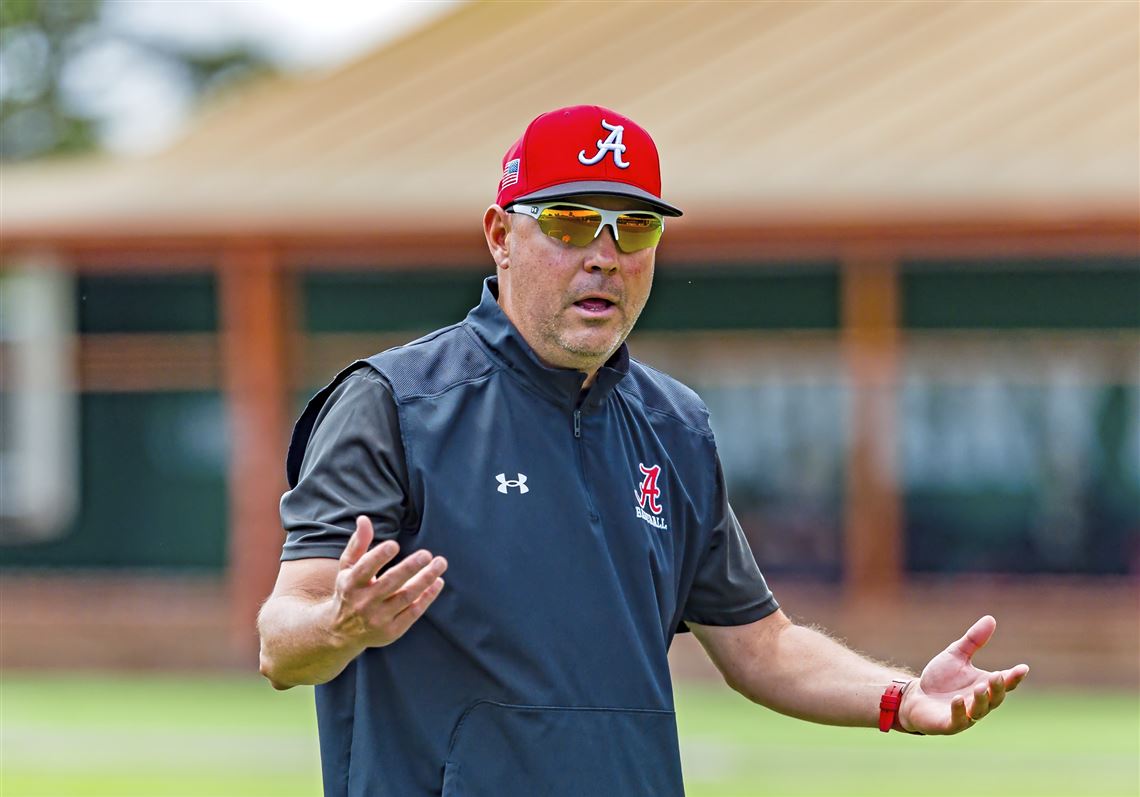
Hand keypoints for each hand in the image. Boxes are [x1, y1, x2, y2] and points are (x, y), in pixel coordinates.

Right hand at [330, 515, 446, 649]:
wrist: (341, 632)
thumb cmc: (349, 591)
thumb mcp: (347, 568)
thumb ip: (358, 544)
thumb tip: (364, 519)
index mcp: (350, 583)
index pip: (365, 569)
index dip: (378, 557)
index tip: (394, 545)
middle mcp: (363, 602)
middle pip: (390, 583)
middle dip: (409, 568)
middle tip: (427, 554)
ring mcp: (378, 618)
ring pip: (405, 597)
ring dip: (425, 580)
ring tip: (440, 563)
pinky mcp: (391, 631)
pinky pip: (413, 612)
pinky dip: (427, 597)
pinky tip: (437, 582)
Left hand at [899, 615, 1028, 734]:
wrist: (916, 696)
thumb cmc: (940, 678)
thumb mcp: (956, 655)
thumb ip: (974, 640)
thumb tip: (991, 619)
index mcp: (984, 685)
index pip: (1005, 683)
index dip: (1015, 677)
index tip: (1023, 668)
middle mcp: (979, 702)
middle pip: (996, 698)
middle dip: (998, 688)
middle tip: (998, 676)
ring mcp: (965, 715)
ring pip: (979, 710)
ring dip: (981, 700)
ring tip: (980, 687)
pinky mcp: (949, 724)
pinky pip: (957, 720)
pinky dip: (959, 710)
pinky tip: (957, 699)